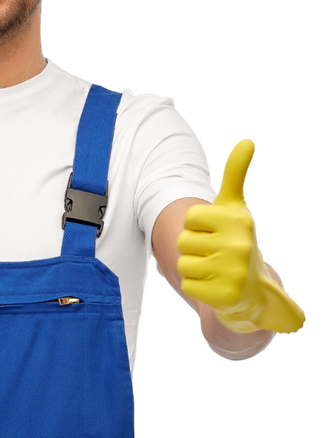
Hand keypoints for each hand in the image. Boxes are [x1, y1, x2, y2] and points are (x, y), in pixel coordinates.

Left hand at [177, 138, 304, 334]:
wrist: (253, 286)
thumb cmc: (236, 238)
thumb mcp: (234, 207)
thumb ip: (235, 174)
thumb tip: (248, 141)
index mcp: (238, 220)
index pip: (190, 217)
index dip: (198, 224)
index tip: (215, 230)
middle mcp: (239, 245)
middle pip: (184, 241)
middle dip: (194, 246)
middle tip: (215, 252)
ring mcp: (234, 272)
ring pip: (183, 263)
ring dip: (194, 266)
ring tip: (215, 267)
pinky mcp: (226, 296)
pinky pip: (188, 285)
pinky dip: (197, 285)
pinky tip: (215, 284)